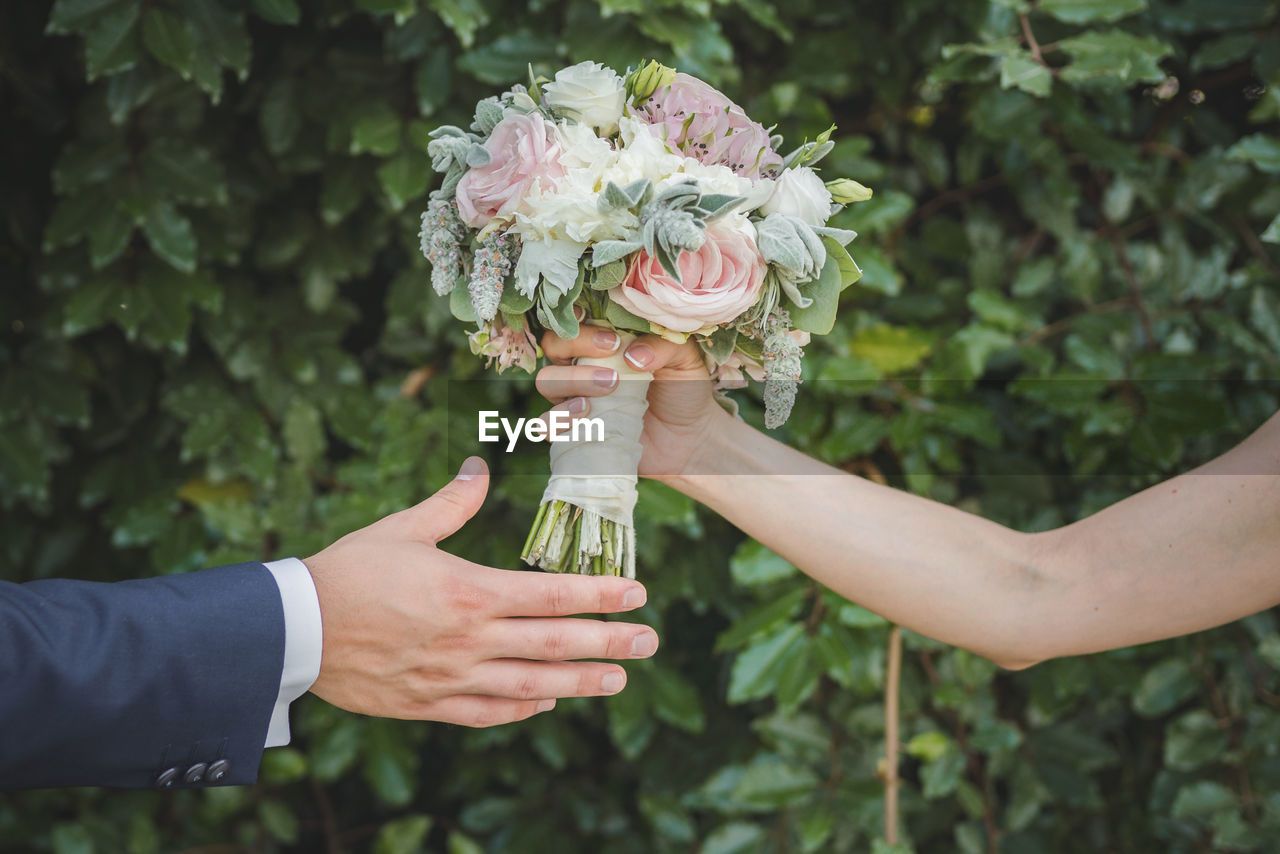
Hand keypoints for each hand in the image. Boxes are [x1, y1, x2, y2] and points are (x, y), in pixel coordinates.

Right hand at [303, 457, 658, 726]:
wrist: (296, 630)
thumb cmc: (348, 572)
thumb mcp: (402, 529)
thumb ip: (451, 503)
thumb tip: (479, 468)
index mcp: (469, 590)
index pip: (552, 594)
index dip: (600, 594)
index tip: (637, 593)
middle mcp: (469, 638)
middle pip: (555, 644)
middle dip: (609, 642)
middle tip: (650, 641)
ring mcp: (452, 676)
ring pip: (532, 685)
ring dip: (581, 683)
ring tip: (618, 680)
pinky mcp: (430, 704)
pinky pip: (489, 712)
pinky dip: (524, 707)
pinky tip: (548, 702)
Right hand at [536, 328, 730, 479]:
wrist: (689, 437)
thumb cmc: (683, 389)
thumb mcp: (684, 359)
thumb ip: (663, 346)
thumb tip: (631, 356)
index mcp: (604, 339)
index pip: (574, 318)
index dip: (579, 320)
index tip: (609, 335)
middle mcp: (582, 363)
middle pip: (554, 344)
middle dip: (577, 347)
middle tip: (613, 361)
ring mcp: (574, 396)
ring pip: (547, 381)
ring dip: (572, 381)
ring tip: (608, 389)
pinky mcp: (574, 429)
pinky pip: (546, 424)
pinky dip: (559, 419)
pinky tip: (587, 415)